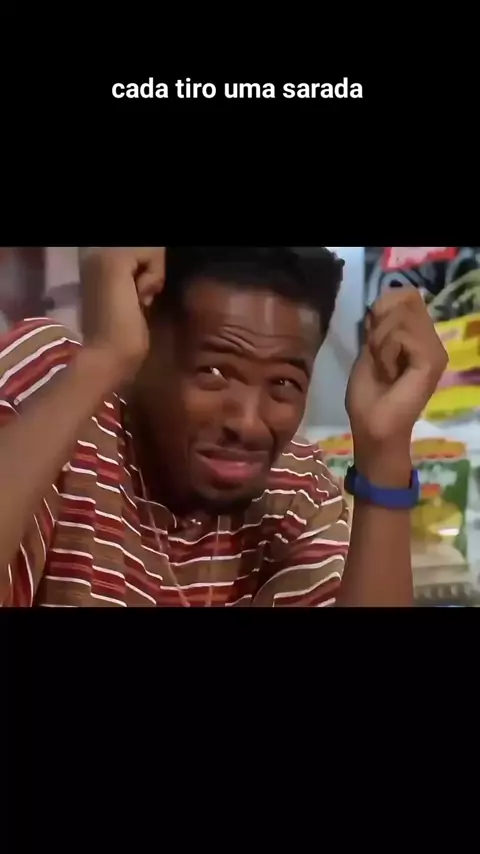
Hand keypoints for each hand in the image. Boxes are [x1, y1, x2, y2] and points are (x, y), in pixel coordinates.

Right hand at [79, 247, 164, 379]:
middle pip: (144, 253)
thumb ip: (139, 284)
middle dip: (150, 276)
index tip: (136, 305)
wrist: (109, 357)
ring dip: (152, 278)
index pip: (138, 259)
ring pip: (149, 251)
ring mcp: (102, 257)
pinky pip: (152, 253)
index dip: (147, 279)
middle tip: (137, 304)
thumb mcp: (133, 304)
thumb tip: (152, 277)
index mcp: (97, 270)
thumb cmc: (122, 340)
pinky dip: (155, 277)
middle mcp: (94, 258)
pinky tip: (141, 299)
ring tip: (137, 303)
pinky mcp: (115, 262)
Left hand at [346, 286, 447, 479]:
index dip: (382, 308)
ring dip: (381, 342)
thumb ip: (378, 326)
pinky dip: (385, 352)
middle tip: (378, 359)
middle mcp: (433, 341)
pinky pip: (401, 335)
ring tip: (385, 368)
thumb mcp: (370, 351)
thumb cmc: (369, 396)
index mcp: (420, 338)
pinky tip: (389, 374)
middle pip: (404, 300)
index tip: (372, 339)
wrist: (373, 428)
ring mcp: (435, 351)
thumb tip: (382, 299)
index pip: (406, 295)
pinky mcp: (431, 361)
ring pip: (401, 316)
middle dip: (379, 326)